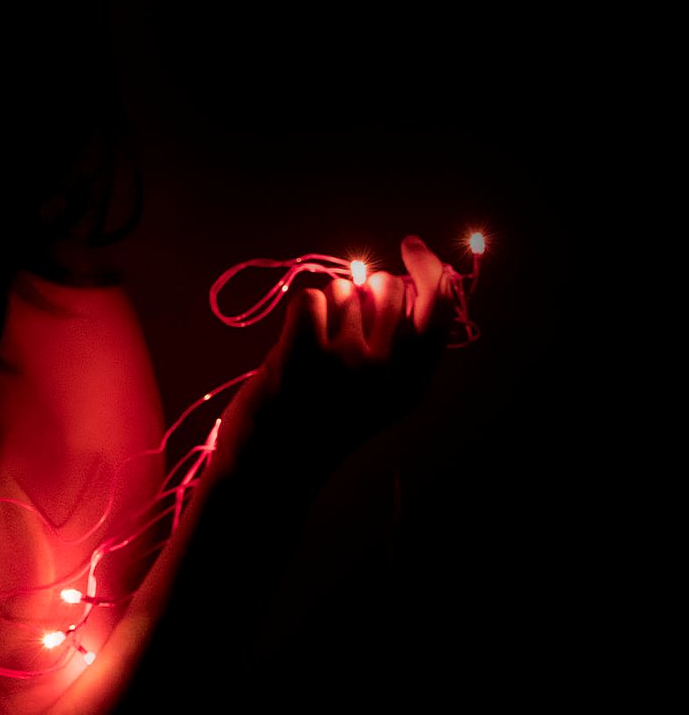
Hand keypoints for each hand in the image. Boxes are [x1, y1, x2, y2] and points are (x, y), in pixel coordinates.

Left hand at [246, 236, 457, 465]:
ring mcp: (346, 360)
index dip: (429, 271)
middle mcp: (387, 371)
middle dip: (366, 288)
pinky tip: (296, 345)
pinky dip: (302, 313)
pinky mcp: (304, 351)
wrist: (274, 466)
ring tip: (317, 346)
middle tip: (344, 320)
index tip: (413, 247)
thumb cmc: (325, 422)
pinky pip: (311, 297)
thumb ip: (401, 347)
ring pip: (346, 288)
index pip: (440, 310)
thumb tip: (400, 279)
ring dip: (330, 304)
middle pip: (390, 287)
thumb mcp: (380, 397)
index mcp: (412, 384)